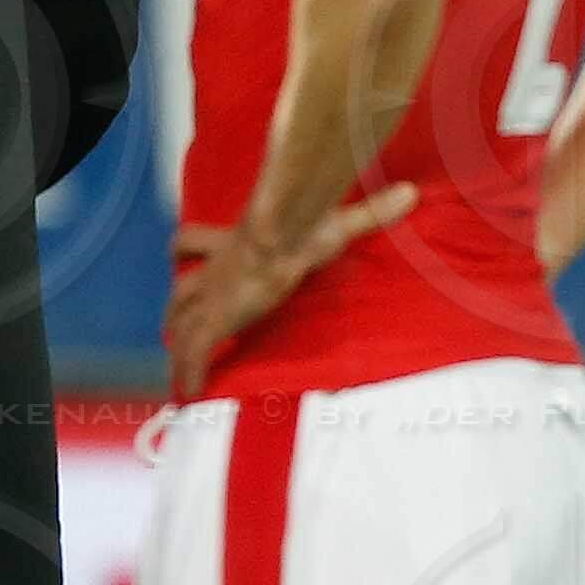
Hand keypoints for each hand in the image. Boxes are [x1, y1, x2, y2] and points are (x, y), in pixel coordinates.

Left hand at [167, 180, 420, 396]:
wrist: (283, 232)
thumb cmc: (304, 223)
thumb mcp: (338, 217)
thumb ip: (372, 211)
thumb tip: (410, 193)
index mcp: (234, 245)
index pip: (194, 241)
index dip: (185, 248)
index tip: (178, 254)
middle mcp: (215, 272)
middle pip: (180, 290)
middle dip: (175, 309)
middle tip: (173, 325)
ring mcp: (212, 297)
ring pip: (180, 325)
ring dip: (178, 346)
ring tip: (179, 370)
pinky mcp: (215, 320)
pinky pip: (195, 355)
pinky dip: (189, 374)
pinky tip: (189, 391)